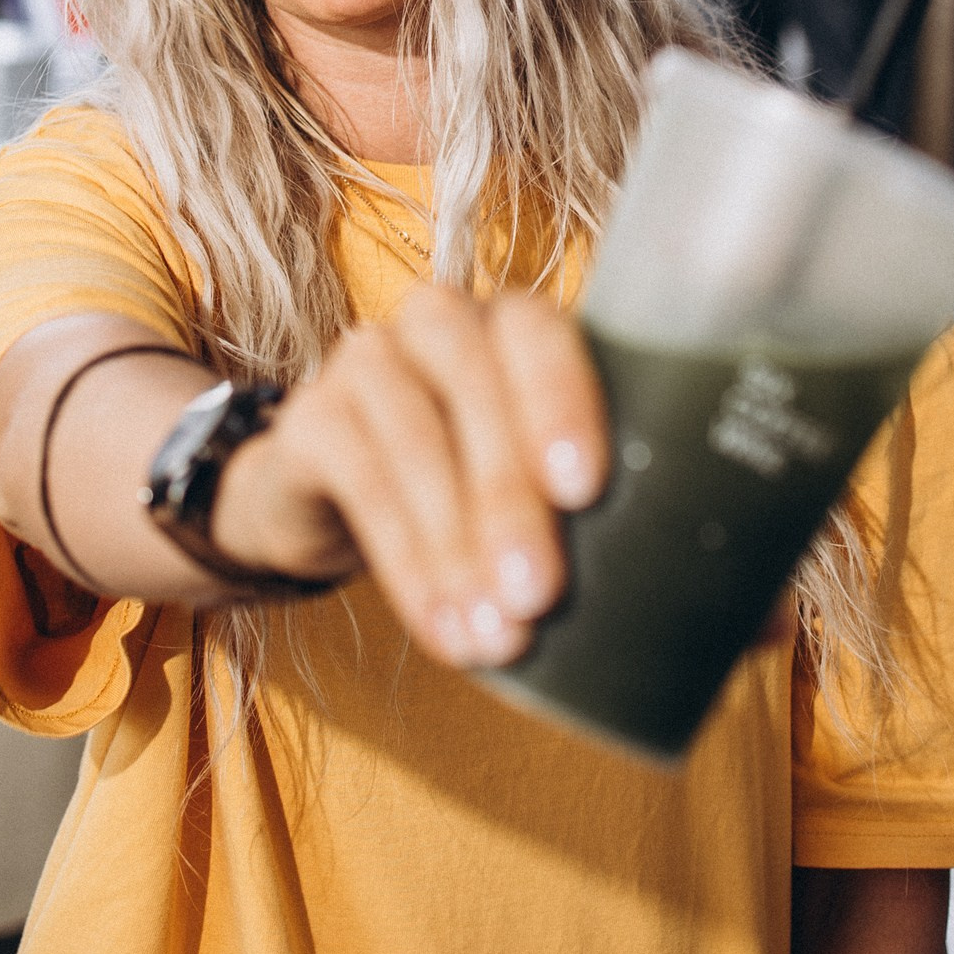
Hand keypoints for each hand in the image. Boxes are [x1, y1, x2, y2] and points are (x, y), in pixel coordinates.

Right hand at [209, 287, 609, 668]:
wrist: (334, 500)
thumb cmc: (468, 487)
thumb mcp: (527, 478)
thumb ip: (574, 493)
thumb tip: (644, 580)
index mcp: (509, 325)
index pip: (539, 333)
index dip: (561, 403)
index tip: (584, 490)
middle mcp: (436, 322)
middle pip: (474, 385)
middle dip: (510, 496)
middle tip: (538, 592)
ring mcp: (365, 360)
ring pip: (415, 440)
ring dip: (457, 545)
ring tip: (493, 632)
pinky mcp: (309, 416)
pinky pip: (362, 483)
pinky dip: (407, 563)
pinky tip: (440, 624)